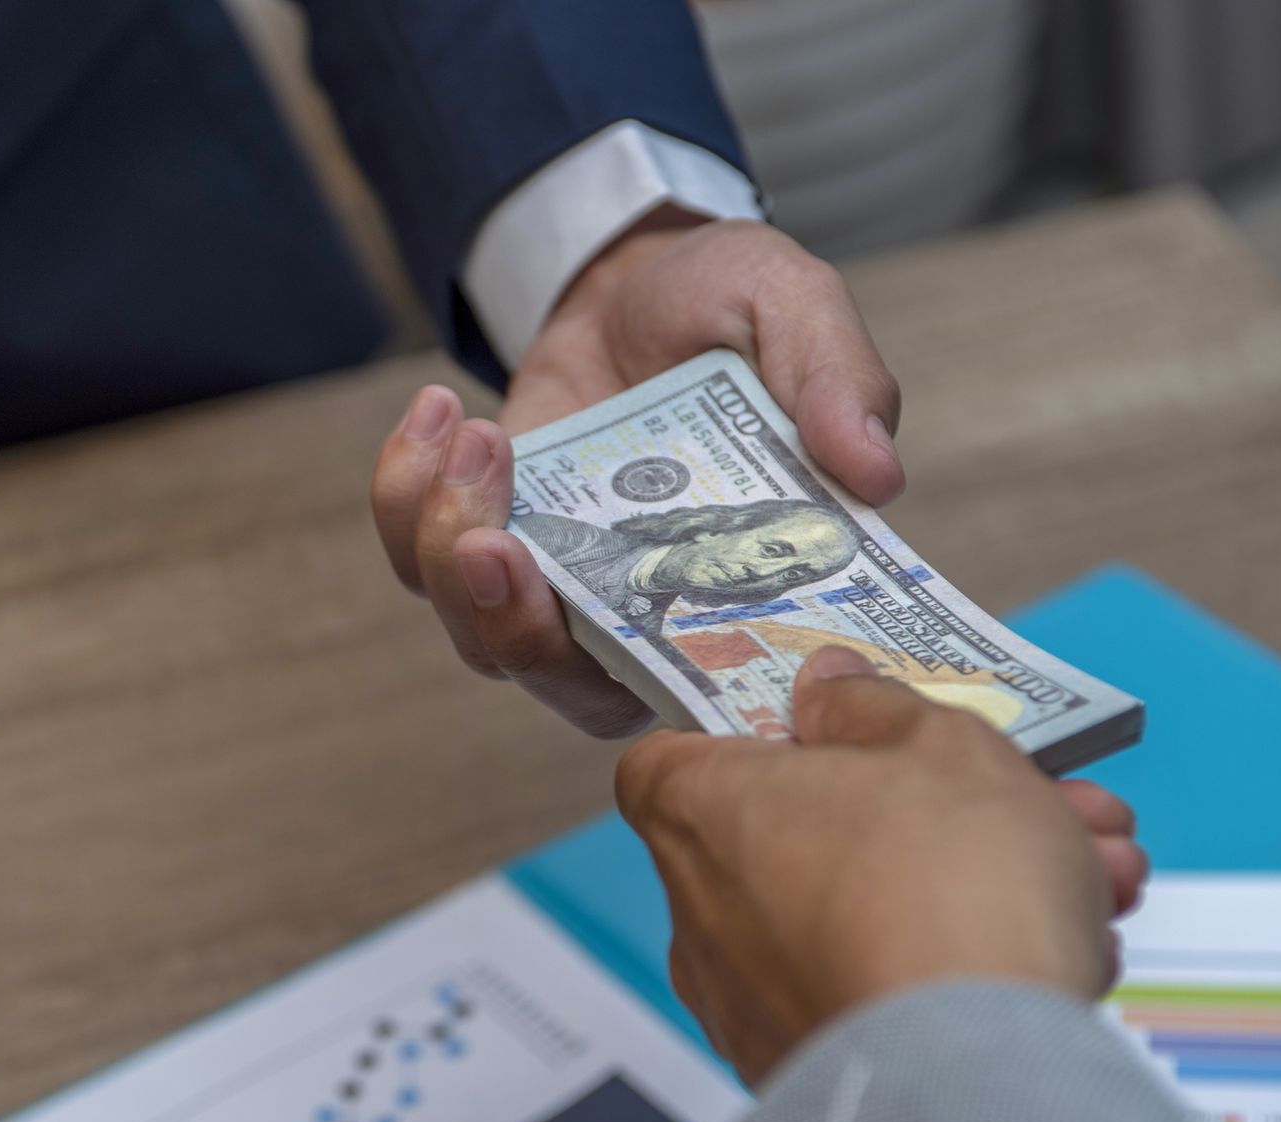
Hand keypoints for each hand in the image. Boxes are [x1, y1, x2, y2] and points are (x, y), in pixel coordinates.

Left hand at [371, 214, 902, 738]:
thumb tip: (876, 472)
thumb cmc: (729, 308)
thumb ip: (839, 383)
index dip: (642, 679)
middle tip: (496, 537)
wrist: (640, 272)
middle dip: (511, 623)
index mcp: (735, 591)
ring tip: (477, 435)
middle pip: (559, 682)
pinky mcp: (483, 536)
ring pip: (477, 632)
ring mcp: (555, 582)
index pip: (695, 691)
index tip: (601, 609)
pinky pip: (417, 556)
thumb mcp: (795, 310)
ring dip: (448, 547)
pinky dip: (404, 496)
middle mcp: (640, 612)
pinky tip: (439, 413)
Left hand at [614, 646, 1148, 1085]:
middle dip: (933, 810)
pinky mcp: (810, 1074)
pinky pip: (881, 994)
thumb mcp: (936, 743)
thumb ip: (874, 704)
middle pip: (808, 833)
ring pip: (866, 913)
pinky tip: (1067, 950)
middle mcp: (704, 913)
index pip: (670, 759)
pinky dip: (956, 966)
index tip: (826, 729)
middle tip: (1030, 799)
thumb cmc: (947, 882)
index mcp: (704, 812)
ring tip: (1096, 870)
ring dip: (974, 883)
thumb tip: (824, 688)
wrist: (979, 1076)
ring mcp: (751, 1003)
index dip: (745, 734)